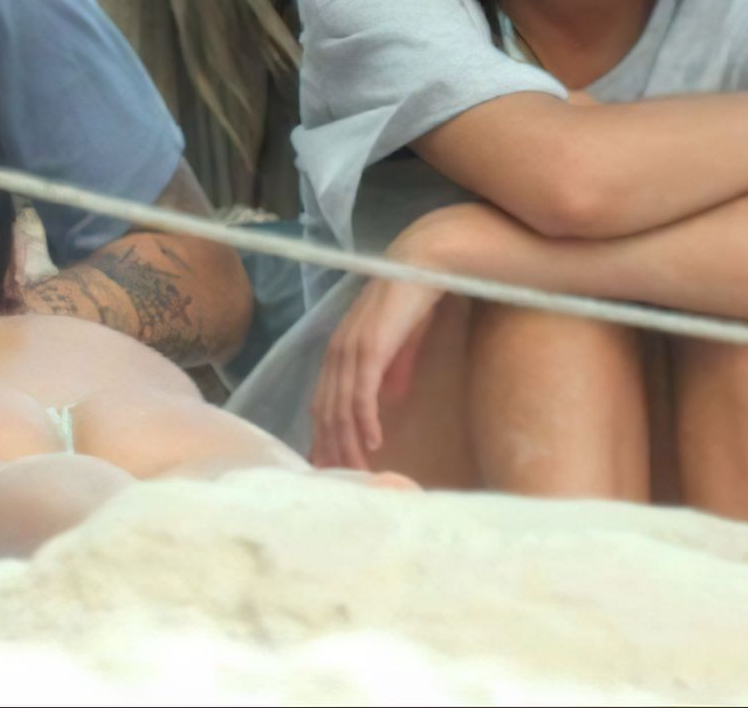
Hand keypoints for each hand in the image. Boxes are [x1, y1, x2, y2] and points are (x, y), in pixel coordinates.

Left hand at [310, 272, 445, 471]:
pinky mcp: (370, 347)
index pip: (323, 402)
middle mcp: (338, 352)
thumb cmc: (411, 302)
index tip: (331, 466)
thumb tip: (389, 399)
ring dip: (349, 444)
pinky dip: (366, 422)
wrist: (423, 266)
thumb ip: (390, 370)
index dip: (325, 436)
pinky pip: (362, 393)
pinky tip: (374, 444)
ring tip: (360, 472)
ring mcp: (352, 349)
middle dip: (333, 449)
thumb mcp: (398, 344)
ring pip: (342, 408)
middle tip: (343, 481)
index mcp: (339, 351)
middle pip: (327, 411)